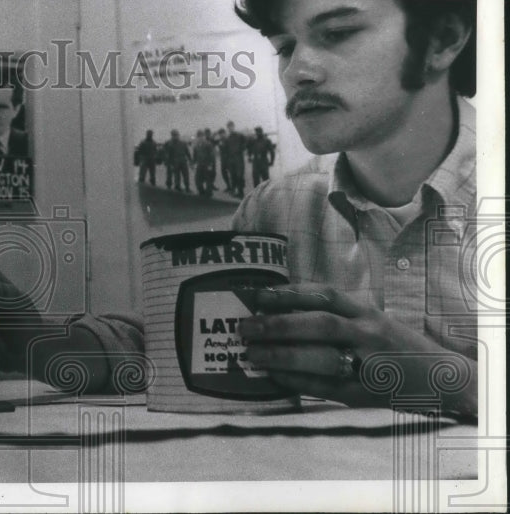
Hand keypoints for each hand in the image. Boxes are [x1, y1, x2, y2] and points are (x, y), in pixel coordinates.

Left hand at [239, 284, 475, 413]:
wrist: (442, 379)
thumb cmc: (395, 346)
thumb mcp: (371, 320)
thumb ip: (335, 315)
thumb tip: (279, 311)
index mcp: (367, 312)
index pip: (325, 295)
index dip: (289, 293)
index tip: (258, 295)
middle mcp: (368, 333)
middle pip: (319, 324)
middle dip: (278, 325)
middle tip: (245, 328)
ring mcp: (368, 364)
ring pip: (321, 356)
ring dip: (282, 356)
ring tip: (253, 354)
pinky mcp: (364, 394)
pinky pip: (325, 387)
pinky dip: (297, 382)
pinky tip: (274, 378)